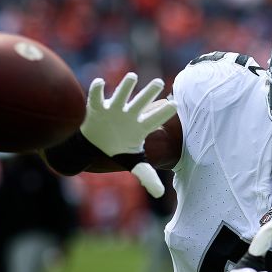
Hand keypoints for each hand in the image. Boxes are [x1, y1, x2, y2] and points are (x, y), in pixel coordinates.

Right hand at [81, 72, 177, 197]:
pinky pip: (96, 96)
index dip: (164, 113)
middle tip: (159, 82)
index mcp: (140, 127)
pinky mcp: (97, 108)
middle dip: (149, 93)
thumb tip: (160, 194)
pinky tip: (99, 82)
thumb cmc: (118, 150)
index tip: (175, 104)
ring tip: (132, 77)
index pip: (155, 119)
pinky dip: (96, 89)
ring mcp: (113, 110)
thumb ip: (147, 176)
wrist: (96, 145)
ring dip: (125, 86)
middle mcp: (129, 115)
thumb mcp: (134, 164)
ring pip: (121, 95)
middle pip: (141, 103)